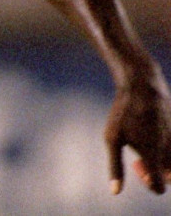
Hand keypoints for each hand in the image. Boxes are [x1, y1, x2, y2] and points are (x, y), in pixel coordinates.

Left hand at [105, 76, 170, 194]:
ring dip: (162, 160)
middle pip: (170, 178)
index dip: (149, 184)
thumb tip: (115, 191)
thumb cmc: (123, 112)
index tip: (137, 166)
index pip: (160, 188)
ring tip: (146, 144)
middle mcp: (170, 150)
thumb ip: (115, 167)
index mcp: (153, 155)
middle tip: (139, 158)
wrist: (142, 86)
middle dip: (156, 173)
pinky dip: (167, 148)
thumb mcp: (112, 139)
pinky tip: (153, 134)